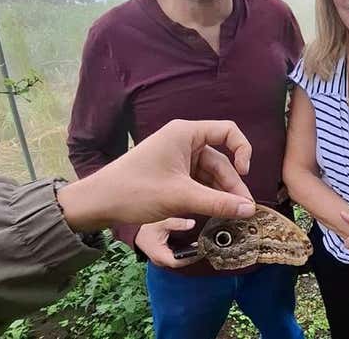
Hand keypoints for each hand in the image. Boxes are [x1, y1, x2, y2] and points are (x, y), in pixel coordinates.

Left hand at [58, 119, 255, 231]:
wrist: (98, 203)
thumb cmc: (135, 191)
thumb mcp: (181, 197)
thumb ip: (218, 203)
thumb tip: (250, 210)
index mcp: (186, 133)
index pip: (228, 132)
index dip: (242, 151)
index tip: (244, 174)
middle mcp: (184, 141)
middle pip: (221, 160)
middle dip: (232, 185)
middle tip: (245, 211)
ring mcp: (178, 158)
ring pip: (210, 175)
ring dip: (221, 194)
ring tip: (233, 216)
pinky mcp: (173, 174)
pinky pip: (198, 183)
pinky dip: (207, 197)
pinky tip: (215, 214)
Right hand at [134, 218, 201, 267]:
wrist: (135, 232)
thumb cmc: (146, 229)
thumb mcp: (162, 223)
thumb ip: (177, 223)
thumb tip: (192, 224)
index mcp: (159, 255)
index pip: (177, 262)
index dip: (190, 258)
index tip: (200, 251)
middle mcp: (161, 260)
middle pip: (179, 263)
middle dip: (192, 256)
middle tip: (203, 247)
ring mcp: (162, 260)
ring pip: (178, 261)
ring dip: (188, 254)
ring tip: (199, 246)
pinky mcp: (163, 256)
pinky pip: (175, 257)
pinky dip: (183, 252)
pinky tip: (191, 245)